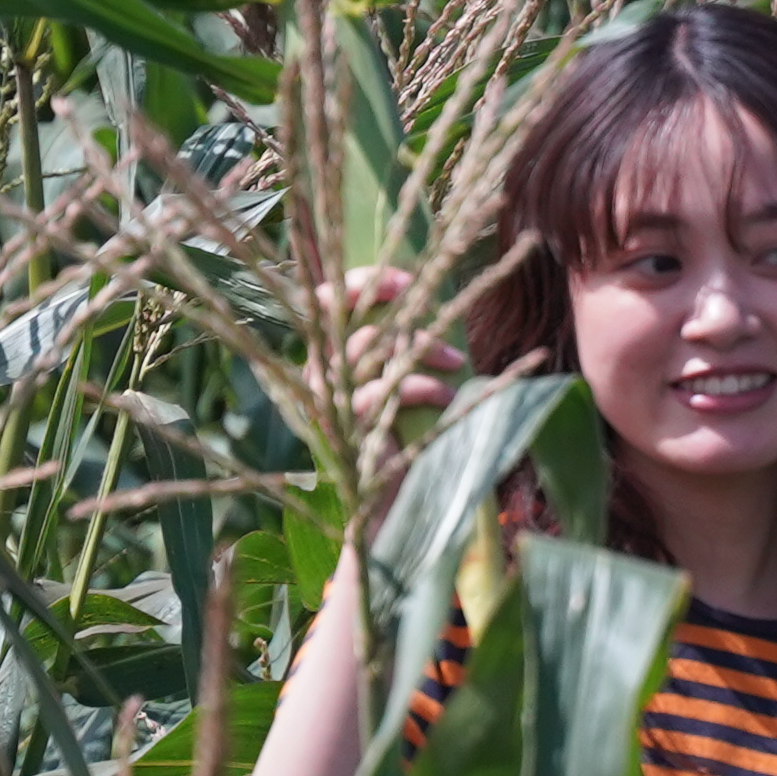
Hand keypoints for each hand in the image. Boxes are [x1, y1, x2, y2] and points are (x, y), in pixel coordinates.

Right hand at [322, 266, 463, 430]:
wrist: (400, 496)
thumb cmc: (407, 431)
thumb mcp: (404, 377)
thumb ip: (403, 345)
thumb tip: (430, 304)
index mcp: (332, 356)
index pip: (328, 303)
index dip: (361, 283)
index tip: (405, 279)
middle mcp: (322, 374)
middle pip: (340, 317)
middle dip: (388, 298)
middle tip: (429, 300)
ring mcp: (331, 400)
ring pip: (367, 348)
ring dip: (421, 347)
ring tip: (455, 360)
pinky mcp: (347, 425)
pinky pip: (381, 391)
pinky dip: (421, 387)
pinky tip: (447, 394)